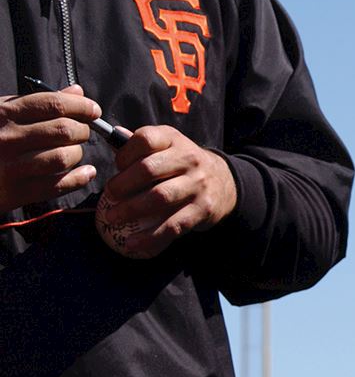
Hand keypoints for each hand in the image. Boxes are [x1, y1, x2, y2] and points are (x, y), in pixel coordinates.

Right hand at [0, 85, 98, 212]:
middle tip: (82, 133)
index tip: (93, 110)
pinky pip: (57, 185)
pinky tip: (87, 172)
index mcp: (3, 113)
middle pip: (63, 130)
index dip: (81, 106)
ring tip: (75, 152)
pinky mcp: (14, 193)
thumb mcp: (1, 112)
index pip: (53, 104)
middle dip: (82, 130)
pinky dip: (79, 178)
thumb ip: (39, 103)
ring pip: (63, 157)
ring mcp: (10, 167)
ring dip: (78, 154)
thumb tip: (77, 92)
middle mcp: (6, 138)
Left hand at [100, 125, 236, 257]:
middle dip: (123, 184)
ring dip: (131, 210)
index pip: (146, 139)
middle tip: (109, 196)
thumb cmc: (184, 165)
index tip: (117, 167)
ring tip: (112, 218)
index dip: (125, 153)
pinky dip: (150, 237)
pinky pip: (173, 225)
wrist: (224, 183)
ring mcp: (197, 185)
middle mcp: (189, 159)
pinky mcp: (202, 210)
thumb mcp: (170, 147)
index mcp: (175, 140)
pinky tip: (132, 243)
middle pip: (149, 169)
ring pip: (160, 198)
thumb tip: (113, 133)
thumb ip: (144, 144)